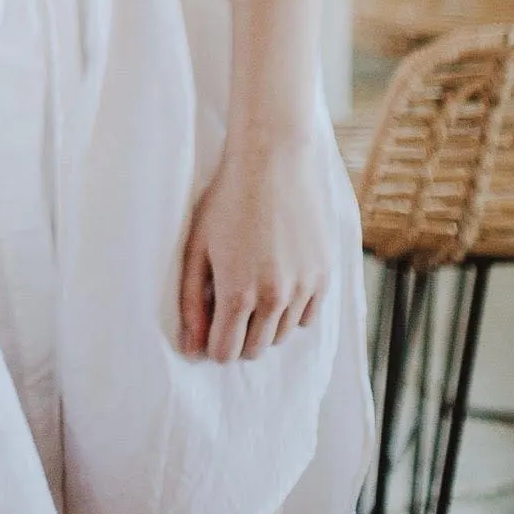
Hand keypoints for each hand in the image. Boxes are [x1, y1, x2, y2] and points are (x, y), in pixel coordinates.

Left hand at [178, 135, 329, 362]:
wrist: (272, 161)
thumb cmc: (226, 200)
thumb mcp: (197, 247)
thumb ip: (191, 302)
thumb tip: (190, 350)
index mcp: (237, 292)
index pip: (226, 352)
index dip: (214, 344)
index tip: (211, 325)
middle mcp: (274, 298)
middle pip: (255, 350)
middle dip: (238, 336)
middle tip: (229, 305)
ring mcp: (302, 288)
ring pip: (280, 336)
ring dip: (264, 324)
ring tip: (252, 286)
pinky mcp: (323, 276)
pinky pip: (306, 318)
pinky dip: (291, 310)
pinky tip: (278, 282)